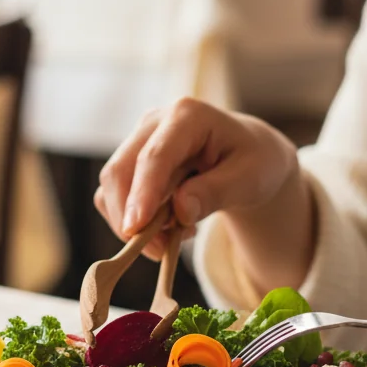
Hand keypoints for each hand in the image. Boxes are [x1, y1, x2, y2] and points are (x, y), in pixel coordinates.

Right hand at [94, 98, 300, 262]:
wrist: (248, 155)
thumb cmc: (253, 161)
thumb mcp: (251, 178)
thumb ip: (216, 192)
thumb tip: (181, 210)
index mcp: (187, 115)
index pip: (155, 156)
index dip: (143, 193)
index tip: (136, 229)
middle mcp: (154, 122)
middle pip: (121, 170)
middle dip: (132, 216)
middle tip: (161, 250)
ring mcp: (137, 140)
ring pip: (112, 186)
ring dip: (133, 222)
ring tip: (178, 234)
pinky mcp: (129, 162)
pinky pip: (112, 196)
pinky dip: (132, 220)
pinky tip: (168, 226)